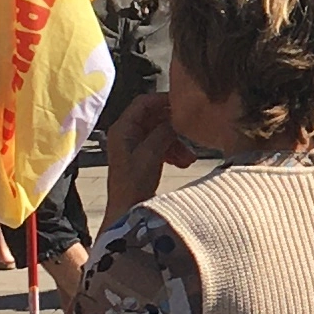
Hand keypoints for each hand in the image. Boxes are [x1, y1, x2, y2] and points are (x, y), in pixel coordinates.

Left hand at [98, 90, 192, 217]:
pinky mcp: (142, 158)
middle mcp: (126, 134)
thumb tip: (177, 119)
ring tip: (189, 157)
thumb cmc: (133, 185)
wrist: (127, 212)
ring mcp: (134, 146)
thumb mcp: (150, 154)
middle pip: (154, 117)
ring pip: (160, 133)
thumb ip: (163, 132)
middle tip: (190, 130)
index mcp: (122, 129)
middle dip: (173, 125)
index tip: (184, 104)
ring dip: (176, 141)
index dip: (163, 100)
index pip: (143, 102)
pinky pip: (161, 146)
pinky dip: (173, 151)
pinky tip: (184, 162)